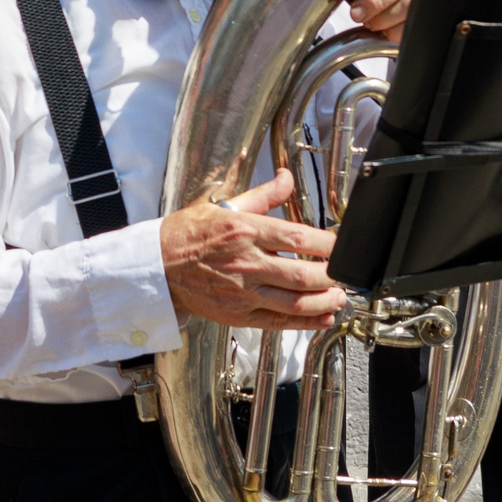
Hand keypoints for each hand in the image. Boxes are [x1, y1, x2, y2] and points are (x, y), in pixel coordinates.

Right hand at [159, 171, 343, 329]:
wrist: (157, 266)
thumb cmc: (187, 234)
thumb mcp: (223, 205)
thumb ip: (262, 195)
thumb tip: (285, 178)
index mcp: (244, 232)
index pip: (297, 239)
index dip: (326, 245)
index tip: (340, 246)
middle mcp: (246, 264)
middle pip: (302, 275)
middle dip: (331, 277)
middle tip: (344, 275)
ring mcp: (243, 293)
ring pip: (295, 303)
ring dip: (324, 302)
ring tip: (339, 297)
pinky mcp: (238, 315)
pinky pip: (279, 322)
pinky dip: (306, 323)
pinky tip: (323, 317)